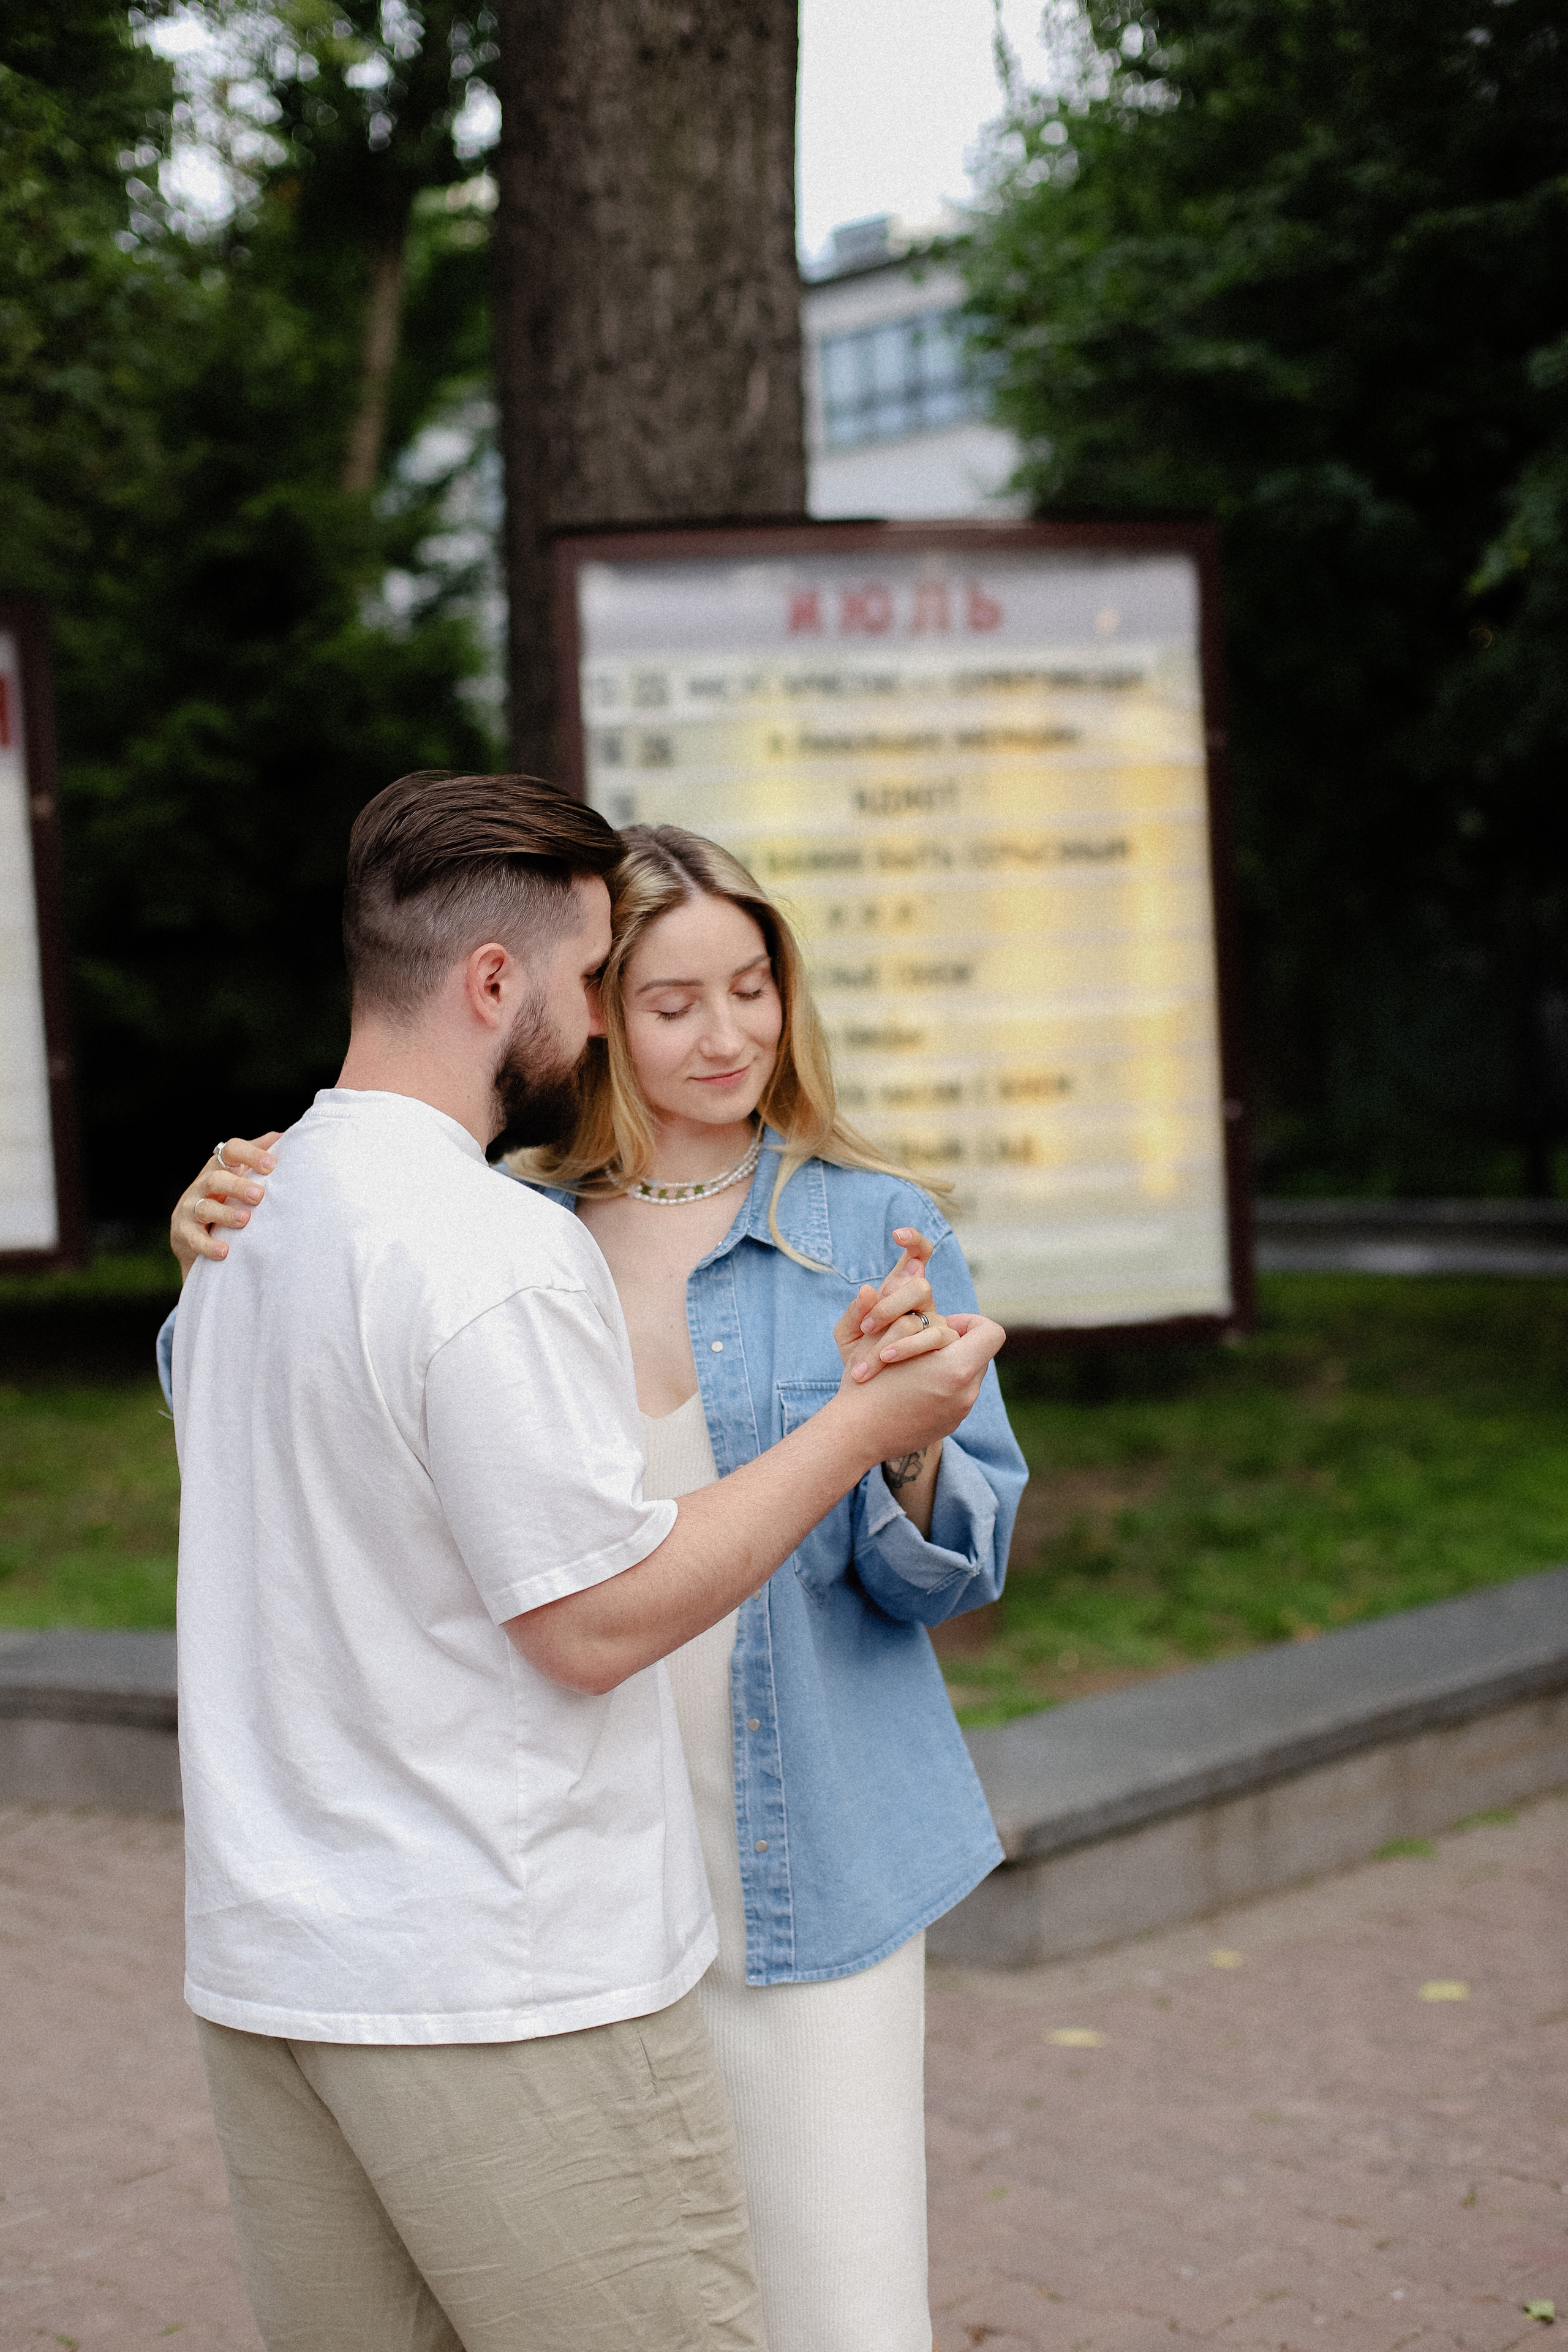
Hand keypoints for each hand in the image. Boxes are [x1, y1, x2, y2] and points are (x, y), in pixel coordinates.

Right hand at [170, 1133, 279, 1278]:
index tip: (272, 1165)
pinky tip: (224, 1251)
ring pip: (204, 1207)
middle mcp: (202, 1185)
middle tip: (259, 1195)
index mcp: (219, 1168)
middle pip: (216, 1178)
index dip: (250, 1154)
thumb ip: (257, 1159)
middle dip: (238, 1186)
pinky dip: (209, 1245)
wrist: (195, 1239)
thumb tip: (283, 1136)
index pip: (231, 1150)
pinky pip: (194, 1239)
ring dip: (225, 1213)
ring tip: (244, 1221)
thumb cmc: (227, 1202)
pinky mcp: (183, 1234)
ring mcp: (189, 1209)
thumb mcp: (241, 1178)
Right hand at [829, 1310, 1004, 1465]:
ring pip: (969, 1375)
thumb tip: (908, 1268)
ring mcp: (960, 1412)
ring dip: (948, 1365)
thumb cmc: (865, 1382)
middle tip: (927, 1341)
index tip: (945, 1323)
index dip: (970, 1322)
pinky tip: (913, 1387)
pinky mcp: (950, 1426)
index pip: (991, 1332)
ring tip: (917, 1363)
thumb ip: (902, 1307)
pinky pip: (958, 1397)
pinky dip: (942, 1387)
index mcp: (956, 1368)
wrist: (854, 1435)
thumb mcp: (881, 1337)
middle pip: (980, 1353)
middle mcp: (966, 1392)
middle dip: (957, 1343)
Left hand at [832, 1227, 955, 1384]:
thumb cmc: (859, 1361)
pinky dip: (907, 1347)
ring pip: (926, 1315)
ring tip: (872, 1353)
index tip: (897, 1234)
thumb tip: (868, 1289)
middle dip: (891, 1304)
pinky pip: (936, 1338)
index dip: (914, 1241)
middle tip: (866, 1327)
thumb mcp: (847, 1337)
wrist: (870, 1398)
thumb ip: (853, 1313)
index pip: (918, 1257)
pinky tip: (885, 1358)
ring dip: (895, 1332)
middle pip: (920, 1286)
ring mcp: (936, 1325)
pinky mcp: (944, 1348)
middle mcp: (922, 1305)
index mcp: (900, 1292)